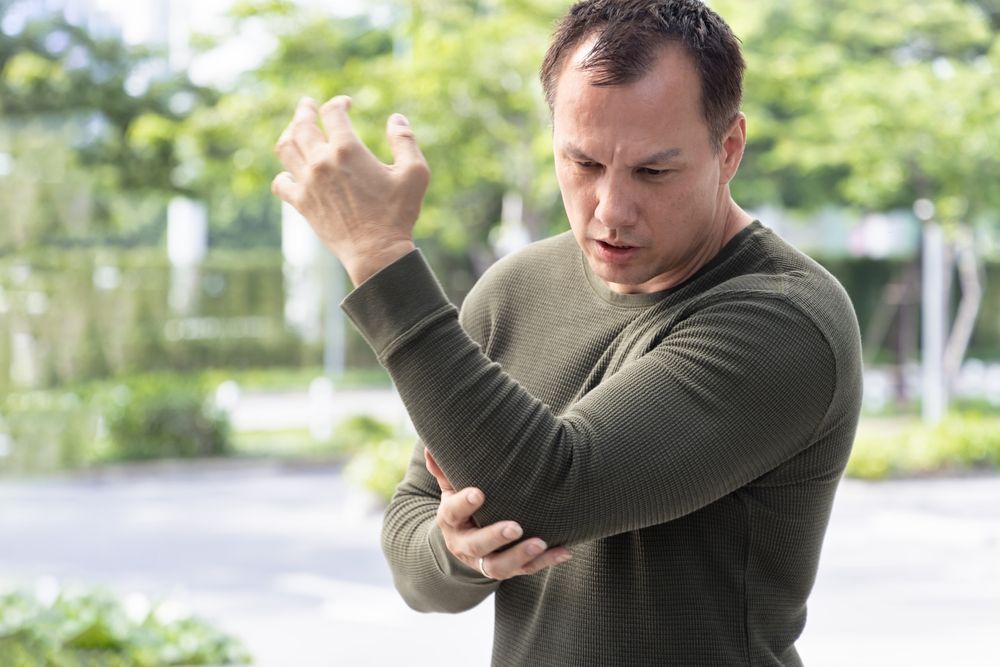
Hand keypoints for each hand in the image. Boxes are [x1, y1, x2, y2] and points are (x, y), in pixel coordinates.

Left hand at [271, 95, 430, 284]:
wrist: (376, 252)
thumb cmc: (398, 214)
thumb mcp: (415, 173)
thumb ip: (406, 140)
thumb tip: (396, 118)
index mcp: (347, 149)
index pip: (333, 112)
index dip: (339, 103)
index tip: (346, 104)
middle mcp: (322, 162)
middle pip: (302, 124)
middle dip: (305, 110)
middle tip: (308, 105)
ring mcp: (307, 183)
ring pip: (286, 148)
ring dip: (289, 134)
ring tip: (293, 130)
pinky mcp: (302, 204)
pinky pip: (281, 182)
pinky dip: (283, 173)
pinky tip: (291, 171)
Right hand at [424, 450, 570, 580]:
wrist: (463, 542)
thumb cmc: (462, 506)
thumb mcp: (450, 489)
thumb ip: (445, 470)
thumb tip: (429, 444)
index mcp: (450, 520)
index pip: (453, 512)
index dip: (464, 503)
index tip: (479, 494)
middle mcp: (464, 545)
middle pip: (477, 545)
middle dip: (496, 537)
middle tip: (515, 527)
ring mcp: (485, 561)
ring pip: (499, 566)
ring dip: (521, 555)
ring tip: (540, 543)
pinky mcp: (506, 570)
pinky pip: (526, 569)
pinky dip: (546, 562)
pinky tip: (564, 551)